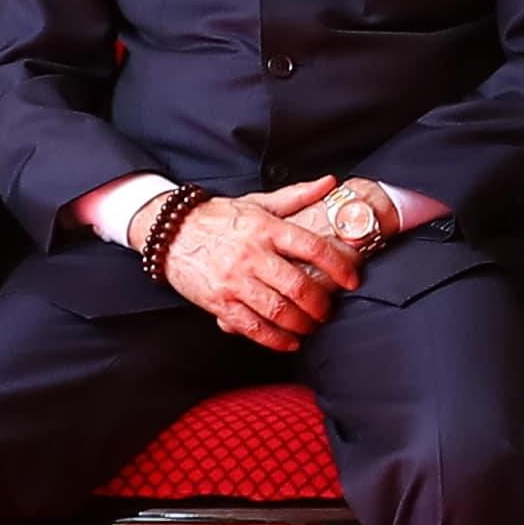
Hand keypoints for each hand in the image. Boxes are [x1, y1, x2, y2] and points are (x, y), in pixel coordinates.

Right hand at [159, 191, 363, 349]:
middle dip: (320, 304)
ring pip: (277, 310)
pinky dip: (275, 339)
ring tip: (310, 326)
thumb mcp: (258, 202)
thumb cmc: (220, 218)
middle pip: (298, 286)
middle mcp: (252, 254)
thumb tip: (330, 182)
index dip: (338, 266)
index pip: (311, 247)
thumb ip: (297, 196)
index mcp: (266, 228)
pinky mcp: (219, 302)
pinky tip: (289, 342)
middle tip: (327, 310)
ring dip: (301, 324)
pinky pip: (252, 327)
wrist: (171, 232)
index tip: (352, 280)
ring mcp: (234, 280)